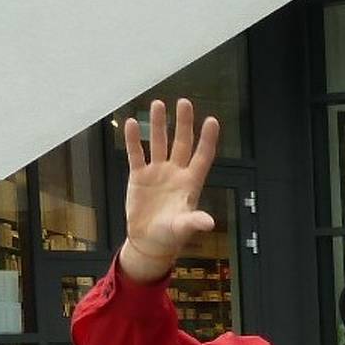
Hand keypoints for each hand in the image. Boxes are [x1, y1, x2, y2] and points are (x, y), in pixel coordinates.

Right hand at [120, 98, 220, 283]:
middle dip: (183, 123)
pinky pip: (136, 154)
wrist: (148, 241)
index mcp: (190, 183)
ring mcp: (157, 172)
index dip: (207, 139)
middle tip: (184, 102)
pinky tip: (132, 123)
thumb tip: (209, 222)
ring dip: (159, 125)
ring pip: (159, 143)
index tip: (212, 120)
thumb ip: (194, 221)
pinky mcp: (138, 176)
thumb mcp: (183, 228)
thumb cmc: (170, 236)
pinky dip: (133, 140)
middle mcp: (175, 173)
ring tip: (158, 104)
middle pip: (181, 143)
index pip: (202, 157)